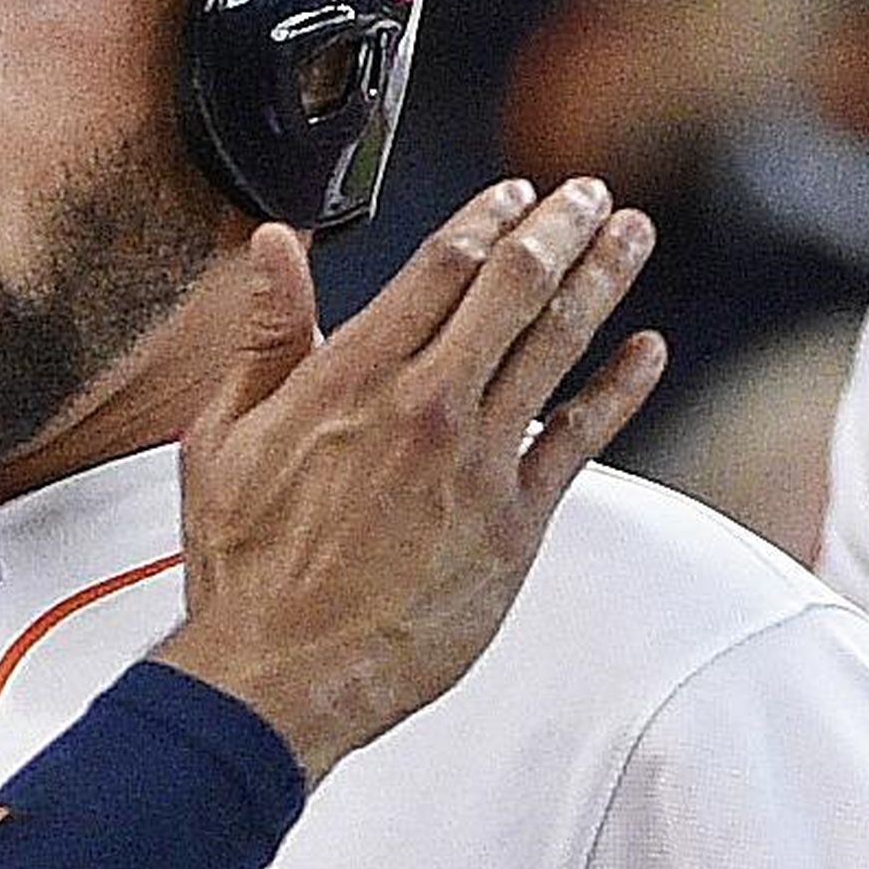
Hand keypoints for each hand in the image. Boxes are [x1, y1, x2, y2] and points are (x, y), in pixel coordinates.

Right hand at [159, 177, 661, 783]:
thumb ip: (265, 334)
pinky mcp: (514, 524)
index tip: (515, 193)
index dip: (489, 216)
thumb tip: (276, 244)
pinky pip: (582, 436)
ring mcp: (477, 463)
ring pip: (558, 345)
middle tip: (591, 195)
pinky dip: (620, 386)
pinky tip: (645, 352)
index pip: (442, 265)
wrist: (278, 675)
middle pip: (515, 287)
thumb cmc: (243, 567)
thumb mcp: (223, 436)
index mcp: (352, 376)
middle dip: (561, 227)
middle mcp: (425, 405)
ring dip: (602, 279)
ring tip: (630, 237)